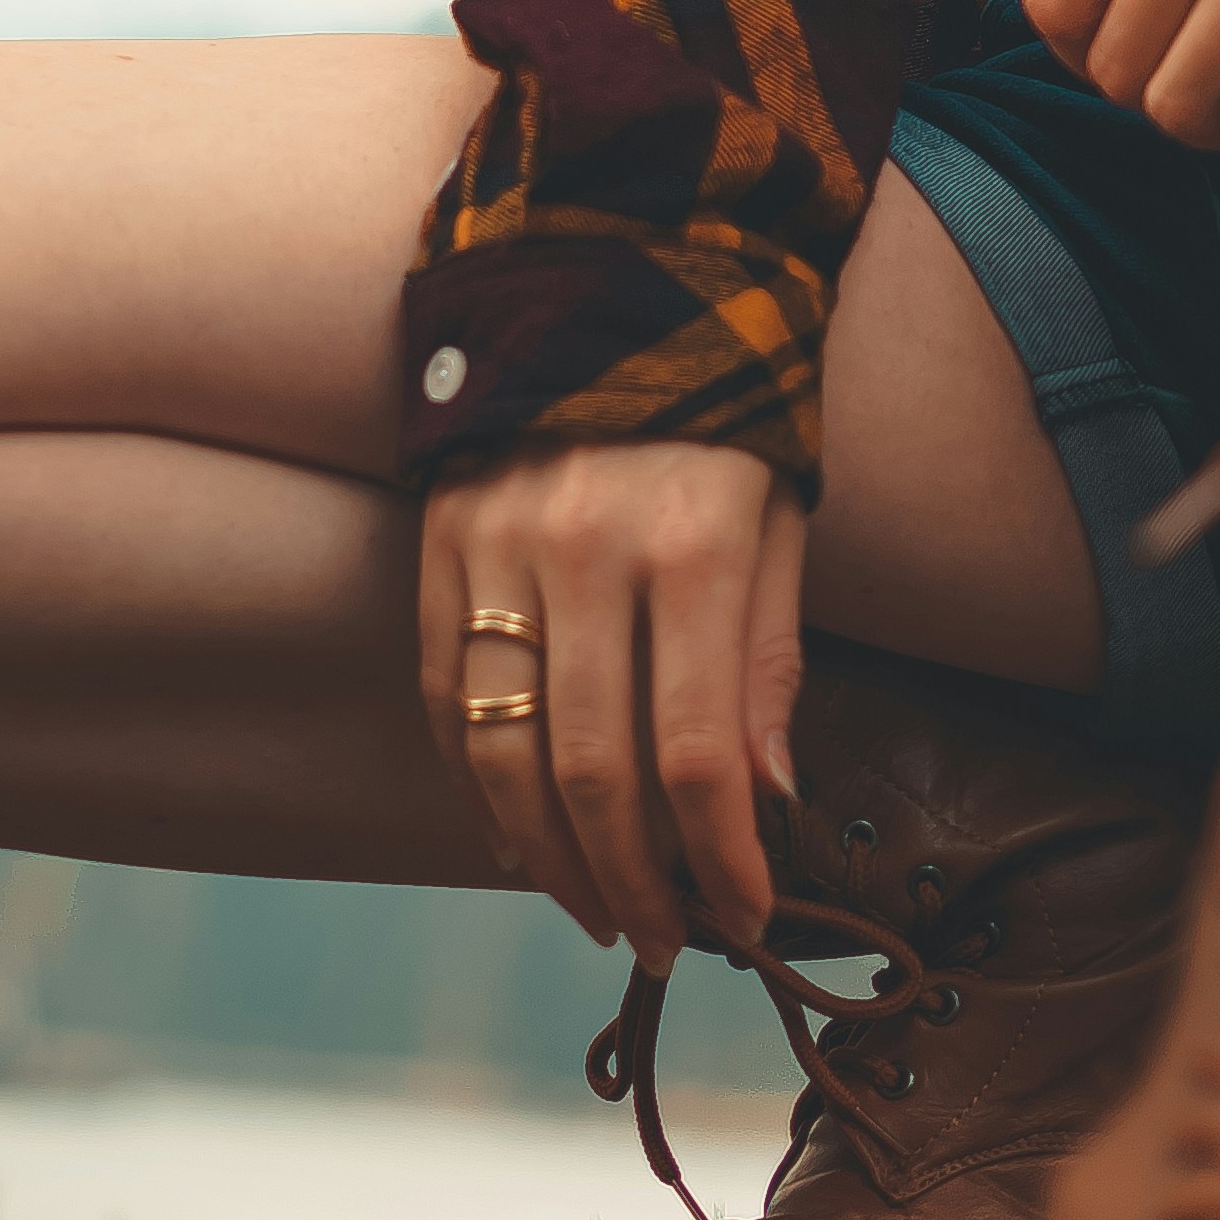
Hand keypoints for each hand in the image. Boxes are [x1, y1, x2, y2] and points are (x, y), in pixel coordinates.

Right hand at [420, 437, 804, 973]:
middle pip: (592, 769)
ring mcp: (498, 541)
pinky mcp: (440, 537)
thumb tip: (767, 806)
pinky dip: (476, 785)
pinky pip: (442, 694)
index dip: (721, 860)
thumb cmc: (725, 415)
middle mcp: (586, 547)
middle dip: (632, 883)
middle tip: (664, 942)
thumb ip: (768, 662)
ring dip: (549, 857)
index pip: (698, 752)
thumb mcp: (779, 522)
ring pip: (503, 749)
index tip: (746, 919)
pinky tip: (519, 837)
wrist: (619, 276)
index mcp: (693, 542)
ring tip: (596, 910)